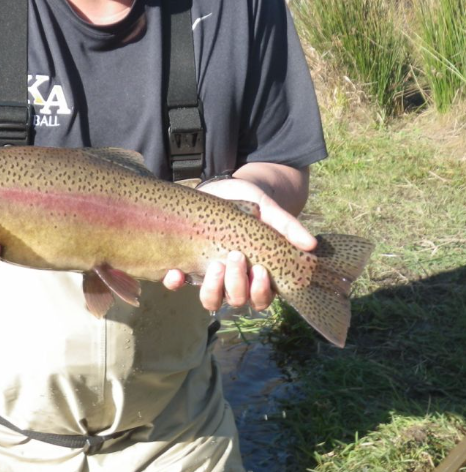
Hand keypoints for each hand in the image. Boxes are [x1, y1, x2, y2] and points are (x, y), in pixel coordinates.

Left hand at [162, 175, 317, 312]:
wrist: (221, 188)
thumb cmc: (251, 204)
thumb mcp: (270, 211)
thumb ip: (287, 226)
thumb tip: (311, 244)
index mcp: (256, 275)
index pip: (261, 298)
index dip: (260, 291)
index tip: (260, 270)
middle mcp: (233, 281)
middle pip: (237, 300)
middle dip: (237, 284)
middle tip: (235, 257)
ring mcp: (209, 275)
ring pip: (211, 300)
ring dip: (212, 288)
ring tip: (214, 265)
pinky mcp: (186, 265)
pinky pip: (179, 284)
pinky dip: (176, 282)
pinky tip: (175, 273)